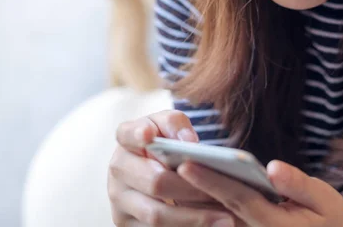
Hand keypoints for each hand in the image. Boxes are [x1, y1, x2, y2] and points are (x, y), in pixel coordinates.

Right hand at [108, 110, 237, 225]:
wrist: (153, 169)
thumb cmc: (166, 143)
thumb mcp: (170, 127)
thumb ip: (176, 125)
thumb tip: (189, 142)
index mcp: (126, 140)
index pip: (127, 134)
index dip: (138, 134)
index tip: (150, 135)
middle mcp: (117, 169)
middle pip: (154, 182)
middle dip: (190, 190)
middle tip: (219, 195)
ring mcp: (119, 200)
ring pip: (156, 215)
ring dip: (193, 218)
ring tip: (224, 219)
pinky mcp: (127, 224)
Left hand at [177, 159, 342, 226]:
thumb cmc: (329, 221)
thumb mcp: (326, 201)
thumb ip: (299, 185)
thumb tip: (272, 168)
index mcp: (273, 221)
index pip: (235, 197)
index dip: (210, 179)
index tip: (186, 162)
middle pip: (216, 207)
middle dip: (189, 186)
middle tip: (163, 161)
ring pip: (210, 217)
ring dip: (187, 196)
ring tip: (165, 168)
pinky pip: (217, 221)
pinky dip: (198, 207)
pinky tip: (182, 188)